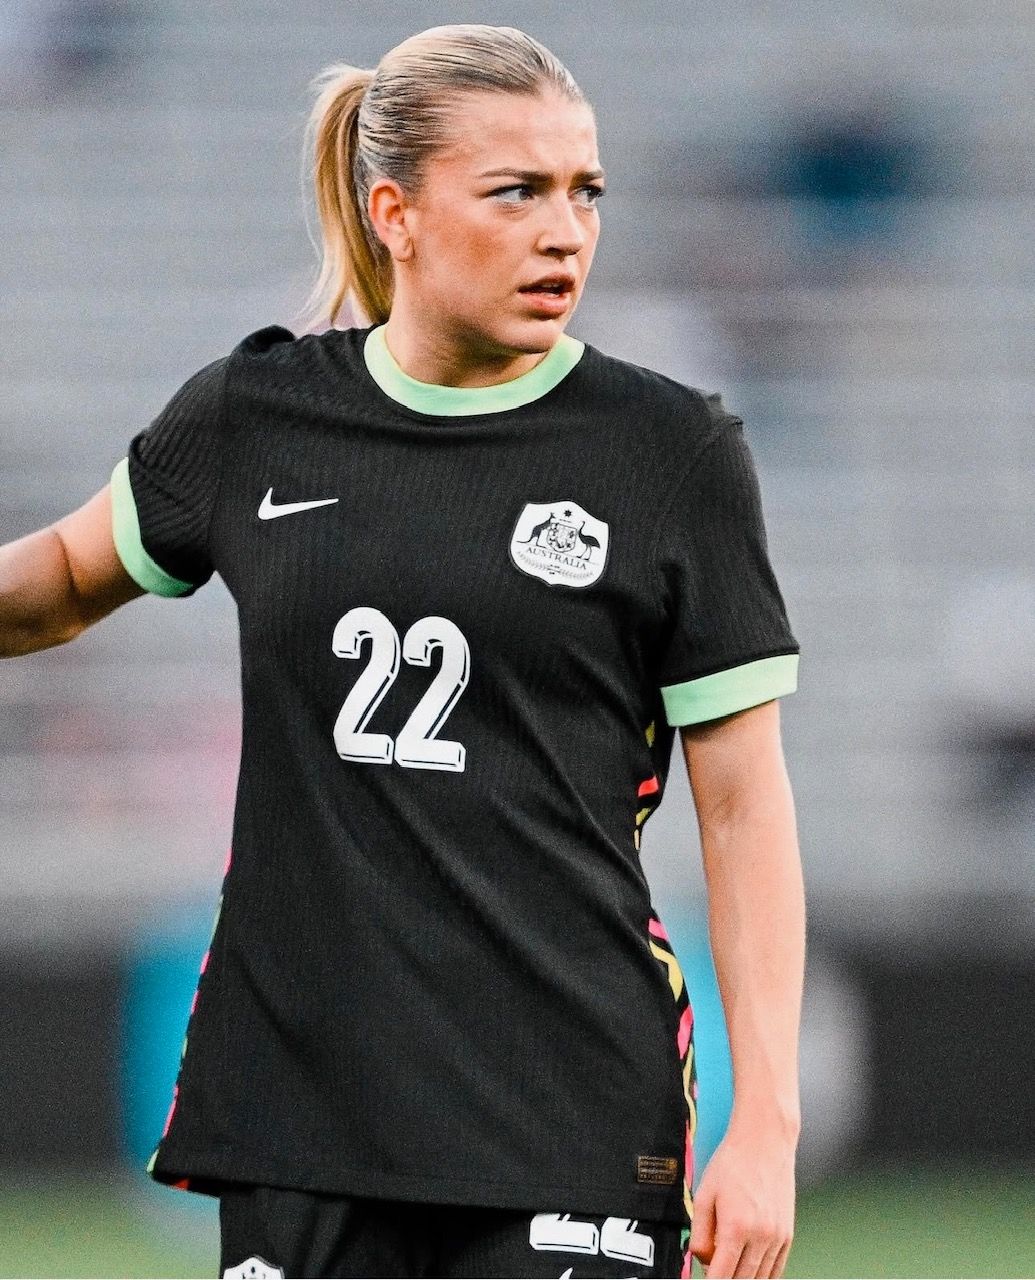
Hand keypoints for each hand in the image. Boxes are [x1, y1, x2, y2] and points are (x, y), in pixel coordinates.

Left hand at [688, 1125, 795, 1277]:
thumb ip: (699, 1234)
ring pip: (760, 1278)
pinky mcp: (788, 1234)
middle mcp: (761, 1236)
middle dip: (724, 1278)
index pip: (721, 1276)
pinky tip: (748, 1266)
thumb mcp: (704, 1195)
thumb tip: (702, 1262)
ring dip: (743, 1277)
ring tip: (728, 1261)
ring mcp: (778, 1237)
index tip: (705, 1279)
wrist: (764, 1141)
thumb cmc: (733, 1163)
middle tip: (712, 1266)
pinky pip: (776, 1269)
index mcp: (736, 1228)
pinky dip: (762, 1274)